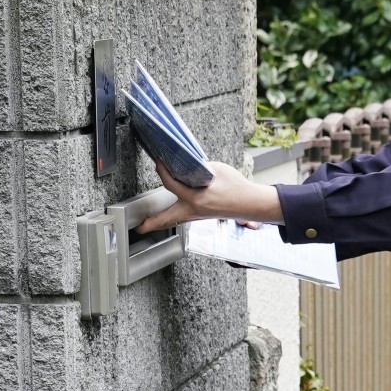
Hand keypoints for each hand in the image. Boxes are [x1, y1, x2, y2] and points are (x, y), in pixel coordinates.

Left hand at [135, 160, 283, 233]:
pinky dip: (174, 216)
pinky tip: (171, 213)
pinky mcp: (202, 216)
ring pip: (174, 220)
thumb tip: (188, 167)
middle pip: (167, 219)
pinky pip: (183, 217)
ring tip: (149, 224)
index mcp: (196, 198)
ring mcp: (198, 216)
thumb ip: (199, 169)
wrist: (250, 202)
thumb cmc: (237, 187)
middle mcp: (194, 210)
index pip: (172, 185)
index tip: (158, 163)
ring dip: (161, 222)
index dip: (162, 172)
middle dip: (151, 224)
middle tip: (139, 228)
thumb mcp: (217, 170)